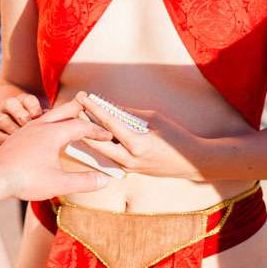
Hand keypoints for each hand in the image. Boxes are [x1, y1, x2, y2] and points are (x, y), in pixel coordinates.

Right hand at [0, 92, 43, 151]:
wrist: (18, 155)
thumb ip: (48, 120)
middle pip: (10, 103)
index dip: (33, 106)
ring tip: (19, 137)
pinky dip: (2, 139)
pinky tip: (10, 146)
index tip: (37, 116)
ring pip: (0, 118)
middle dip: (20, 114)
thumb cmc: (36, 136)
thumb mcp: (43, 125)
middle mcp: (8, 109)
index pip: (27, 99)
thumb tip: (54, 118)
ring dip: (11, 128)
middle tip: (26, 124)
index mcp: (23, 103)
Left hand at [0, 97, 113, 201]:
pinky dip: (52, 122)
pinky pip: (40, 121)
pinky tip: (50, 134)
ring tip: (74, 119)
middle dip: (82, 109)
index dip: (97, 130)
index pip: (81, 126)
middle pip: (66, 110)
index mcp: (53, 133)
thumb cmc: (24, 179)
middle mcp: (41, 125)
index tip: (108, 136)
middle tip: (94, 107)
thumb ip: (83, 181)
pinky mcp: (19, 135)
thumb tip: (105, 180)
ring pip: (51, 114)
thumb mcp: (58, 183)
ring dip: (65, 115)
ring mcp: (28, 128)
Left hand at [76, 92, 203, 179]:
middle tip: (73, 108)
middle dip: (84, 124)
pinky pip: (111, 157)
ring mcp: (130, 168)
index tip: (81, 96)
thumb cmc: (176, 136)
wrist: (193, 162)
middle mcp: (130, 159)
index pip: (109, 124)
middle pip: (97, 142)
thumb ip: (130, 114)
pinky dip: (101, 144)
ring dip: (90, 136)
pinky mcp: (131, 171)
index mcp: (137, 144)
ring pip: (101, 152)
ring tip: (79, 120)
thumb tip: (110, 107)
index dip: (93, 108)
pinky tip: (92, 135)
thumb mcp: (154, 119)